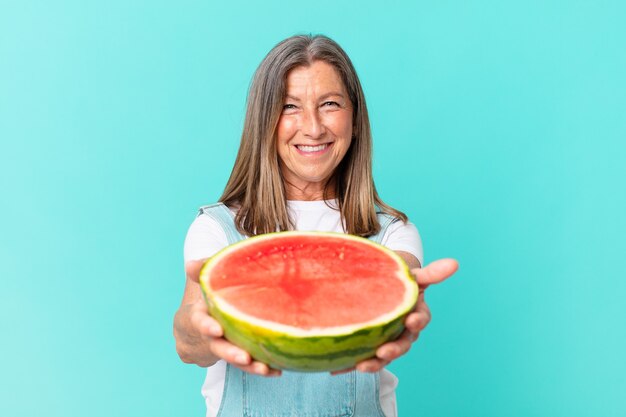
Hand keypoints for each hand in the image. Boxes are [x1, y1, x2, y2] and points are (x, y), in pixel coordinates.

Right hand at [182, 260, 281, 375]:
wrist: (199, 322)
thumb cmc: (208, 297)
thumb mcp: (205, 282)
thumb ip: (202, 271)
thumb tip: (189, 264)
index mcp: (201, 317)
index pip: (201, 323)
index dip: (207, 327)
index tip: (216, 329)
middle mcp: (212, 336)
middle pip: (218, 347)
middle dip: (230, 353)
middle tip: (244, 357)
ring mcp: (225, 347)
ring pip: (235, 359)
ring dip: (249, 366)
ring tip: (264, 369)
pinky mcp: (239, 355)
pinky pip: (249, 365)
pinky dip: (263, 368)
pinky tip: (278, 370)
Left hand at [334, 258, 458, 373]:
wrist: (381, 287)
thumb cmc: (400, 282)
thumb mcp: (414, 275)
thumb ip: (432, 273)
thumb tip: (455, 263)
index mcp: (415, 314)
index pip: (420, 319)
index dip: (417, 321)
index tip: (411, 320)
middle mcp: (403, 332)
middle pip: (402, 344)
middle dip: (394, 349)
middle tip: (384, 351)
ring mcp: (386, 341)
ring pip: (382, 357)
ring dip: (374, 363)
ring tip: (362, 366)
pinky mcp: (368, 348)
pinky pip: (361, 358)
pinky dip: (349, 364)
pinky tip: (336, 369)